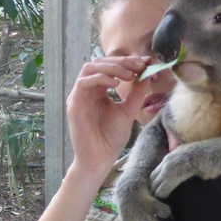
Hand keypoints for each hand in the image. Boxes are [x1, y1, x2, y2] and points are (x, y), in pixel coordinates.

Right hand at [65, 55, 156, 172]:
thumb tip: (146, 73)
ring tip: (128, 75)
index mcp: (97, 91)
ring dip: (111, 67)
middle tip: (139, 65)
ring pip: (90, 67)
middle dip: (121, 61)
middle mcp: (86, 91)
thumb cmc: (110, 139)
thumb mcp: (128, 111)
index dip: (127, 61)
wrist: (100, 159)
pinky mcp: (74, 105)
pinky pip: (83, 82)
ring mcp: (78, 97)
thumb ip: (136, 93)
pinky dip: (100, 78)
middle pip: (99, 62)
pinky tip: (116, 84)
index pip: (109, 66)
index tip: (145, 62)